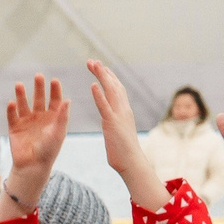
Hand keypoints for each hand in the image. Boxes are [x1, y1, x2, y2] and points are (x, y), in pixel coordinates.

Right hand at [0, 76, 68, 220]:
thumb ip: (62, 116)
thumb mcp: (58, 132)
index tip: (54, 80)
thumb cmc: (49, 151)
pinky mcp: (14, 127)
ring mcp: (26, 121)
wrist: (32, 166)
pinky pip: (12, 116)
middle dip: (39, 87)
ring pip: (23, 104)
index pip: (55, 100)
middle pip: (39, 98)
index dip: (55, 90)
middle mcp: (40, 117)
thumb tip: (67, 100)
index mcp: (53, 118)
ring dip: (21, 95)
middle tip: (39, 76)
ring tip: (19, 84)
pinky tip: (11, 103)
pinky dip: (11, 109)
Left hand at [87, 61, 167, 211]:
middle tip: (91, 60)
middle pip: (113, 85)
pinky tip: (93, 84)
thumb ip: (115, 121)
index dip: (108, 76)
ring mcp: (119, 115)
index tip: (100, 66)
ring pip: (110, 91)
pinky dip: (99, 95)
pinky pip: (105, 106)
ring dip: (101, 76)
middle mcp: (123, 109)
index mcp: (123, 111)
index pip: (116, 88)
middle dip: (103, 72)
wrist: (131, 162)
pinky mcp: (112, 123)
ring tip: (92, 65)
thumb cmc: (123, 151)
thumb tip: (111, 119)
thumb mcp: (118, 131)